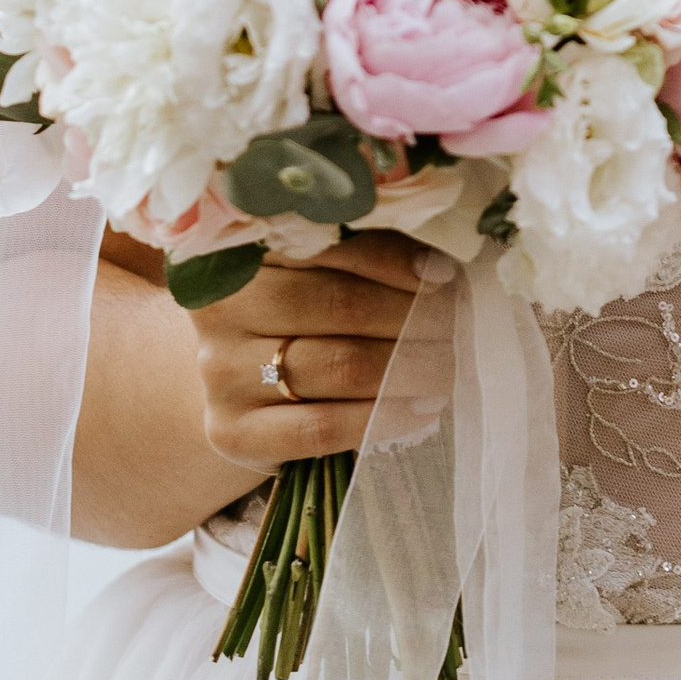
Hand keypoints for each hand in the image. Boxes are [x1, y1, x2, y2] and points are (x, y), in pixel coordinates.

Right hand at [190, 229, 453, 465]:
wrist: (232, 382)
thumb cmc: (286, 316)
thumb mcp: (302, 273)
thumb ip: (352, 258)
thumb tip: (440, 264)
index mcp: (241, 251)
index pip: (330, 248)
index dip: (394, 260)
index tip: (445, 275)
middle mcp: (221, 310)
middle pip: (340, 306)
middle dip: (413, 316)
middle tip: (459, 324)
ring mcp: (221, 374)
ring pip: (338, 365)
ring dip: (409, 367)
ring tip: (450, 366)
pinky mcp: (232, 432)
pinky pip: (320, 428)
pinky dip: (380, 418)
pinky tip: (419, 410)